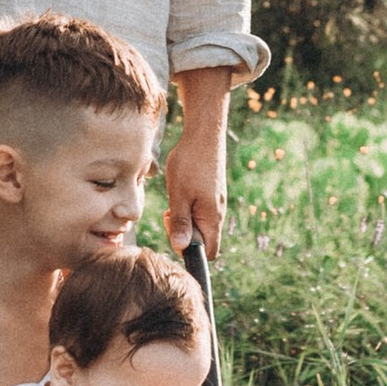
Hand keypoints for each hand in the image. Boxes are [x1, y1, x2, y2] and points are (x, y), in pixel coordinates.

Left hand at [165, 86, 230, 256]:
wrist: (204, 134)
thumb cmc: (190, 163)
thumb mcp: (179, 195)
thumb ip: (180, 222)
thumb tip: (181, 247)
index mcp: (212, 218)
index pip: (209, 252)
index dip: (190, 251)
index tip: (174, 233)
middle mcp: (218, 213)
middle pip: (203, 239)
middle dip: (184, 235)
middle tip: (168, 216)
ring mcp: (216, 203)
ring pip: (200, 224)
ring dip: (184, 220)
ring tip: (172, 203)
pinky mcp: (212, 193)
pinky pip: (200, 211)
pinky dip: (188, 209)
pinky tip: (178, 194)